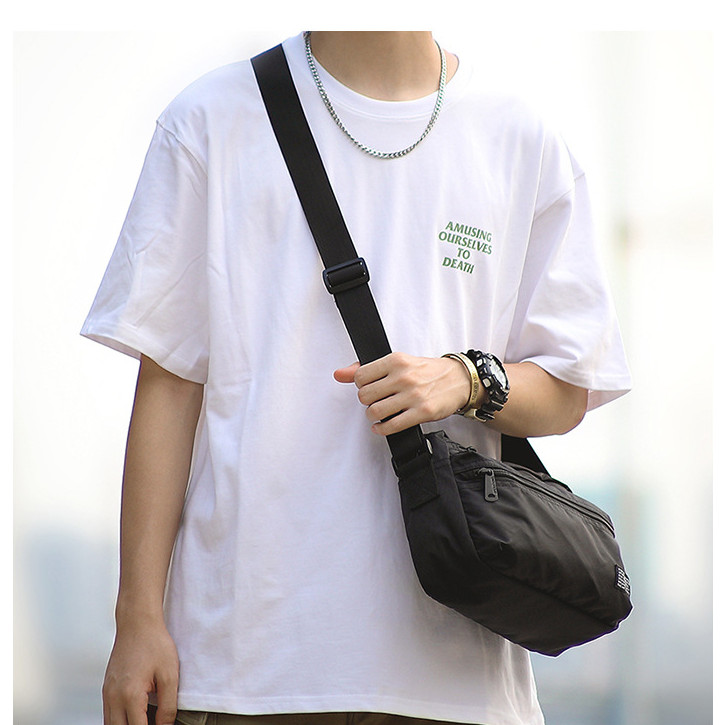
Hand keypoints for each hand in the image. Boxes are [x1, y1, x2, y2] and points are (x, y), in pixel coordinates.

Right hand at [102, 616, 178, 724]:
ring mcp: (107, 693)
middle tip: (153, 722)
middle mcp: (114, 697)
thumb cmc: (154, 643)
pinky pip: (108, 715)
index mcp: (130, 695)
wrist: (138, 623)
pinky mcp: (106, 689)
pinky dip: (119, 720)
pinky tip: (135, 716)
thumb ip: (168, 706)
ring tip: (145, 719)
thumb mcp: (170, 675)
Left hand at [334, 352, 470, 434]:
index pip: (360, 376)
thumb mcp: (398, 362)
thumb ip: (367, 368)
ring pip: (375, 411)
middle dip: (367, 401)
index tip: (369, 387)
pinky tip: (382, 426)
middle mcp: (404, 377)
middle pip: (364, 395)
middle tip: (376, 400)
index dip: (361, 385)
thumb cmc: (427, 371)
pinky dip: (381, 429)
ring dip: (373, 416)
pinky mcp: (422, 412)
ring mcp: (413, 395)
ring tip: (380, 413)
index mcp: (396, 361)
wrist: (459, 379)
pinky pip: (391, 426)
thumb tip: (338, 374)